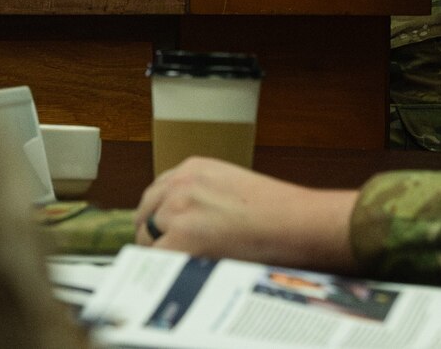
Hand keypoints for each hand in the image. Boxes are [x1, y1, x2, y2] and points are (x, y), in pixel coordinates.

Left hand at [135, 156, 358, 269]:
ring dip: (162, 253)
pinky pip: (156, 261)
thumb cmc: (275, 210)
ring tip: (187, 265)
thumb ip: (201, 195)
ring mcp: (177, 211)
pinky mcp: (180, 240)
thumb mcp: (231, 185)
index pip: (157, 192)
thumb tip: (180, 221)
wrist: (295, 222)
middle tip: (170, 254)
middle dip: (154, 234)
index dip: (159, 215)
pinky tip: (187, 273)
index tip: (163, 230)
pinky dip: (167, 270)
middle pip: (145, 214)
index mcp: (194, 168)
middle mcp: (181, 184)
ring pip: (147, 239)